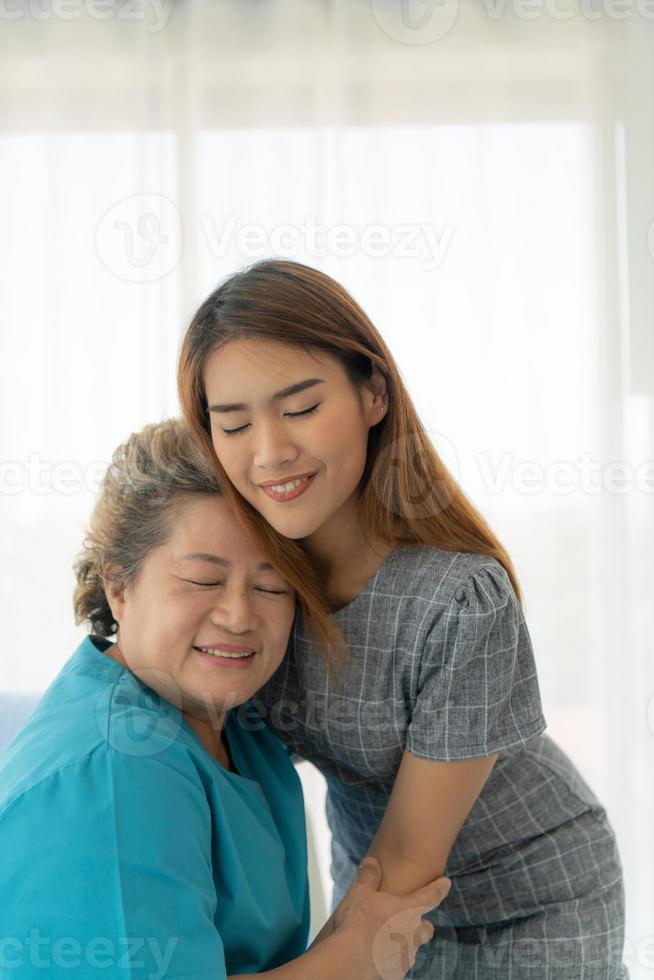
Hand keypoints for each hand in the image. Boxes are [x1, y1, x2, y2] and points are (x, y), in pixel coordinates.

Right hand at [327, 856, 450, 979]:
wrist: (350, 960)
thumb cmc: (357, 922)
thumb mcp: (360, 891)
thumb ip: (369, 875)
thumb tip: (371, 861)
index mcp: (409, 910)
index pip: (431, 895)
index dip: (440, 887)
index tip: (446, 882)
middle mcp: (413, 933)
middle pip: (427, 928)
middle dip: (422, 925)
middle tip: (409, 921)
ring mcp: (406, 955)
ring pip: (412, 948)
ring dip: (403, 942)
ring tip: (383, 939)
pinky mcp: (396, 973)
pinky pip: (398, 964)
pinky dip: (390, 958)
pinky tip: (375, 955)